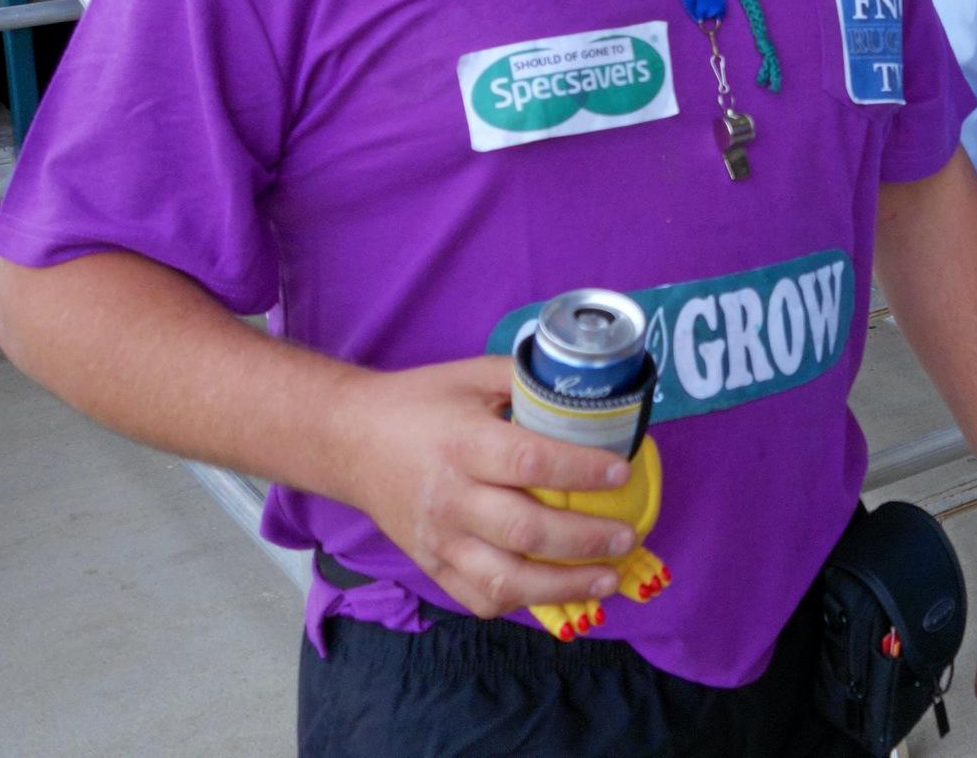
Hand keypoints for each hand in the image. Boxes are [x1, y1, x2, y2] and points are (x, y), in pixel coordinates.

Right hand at [332, 355, 639, 618]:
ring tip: (609, 579)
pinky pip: (478, 598)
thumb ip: (527, 381)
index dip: (580, 472)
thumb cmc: (419, 403)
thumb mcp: (472, 376)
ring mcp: (439, 540)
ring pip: (505, 579)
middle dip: (585, 540)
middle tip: (627, 536)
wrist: (349, 440)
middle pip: (525, 531)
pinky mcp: (430, 564)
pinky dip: (522, 602)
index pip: (529, 463)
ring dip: (564, 586)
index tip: (621, 473)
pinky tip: (558, 592)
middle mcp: (451, 498)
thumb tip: (589, 391)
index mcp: (464, 443)